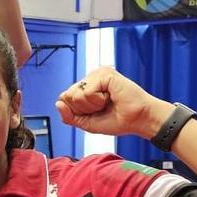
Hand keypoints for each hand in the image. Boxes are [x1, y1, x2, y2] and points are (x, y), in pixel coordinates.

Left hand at [54, 68, 172, 138]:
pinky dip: (98, 100)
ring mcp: (97, 74)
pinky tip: (110, 97)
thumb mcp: (87, 123)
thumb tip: (57, 103)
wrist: (139, 121)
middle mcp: (90, 78)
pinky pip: (87, 91)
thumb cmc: (118, 120)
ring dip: (91, 105)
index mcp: (86, 87)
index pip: (64, 99)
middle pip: (68, 96)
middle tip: (103, 107)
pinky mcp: (104, 73)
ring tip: (107, 102)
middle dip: (83, 109)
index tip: (96, 112)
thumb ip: (69, 116)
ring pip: (76, 94)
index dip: (77, 111)